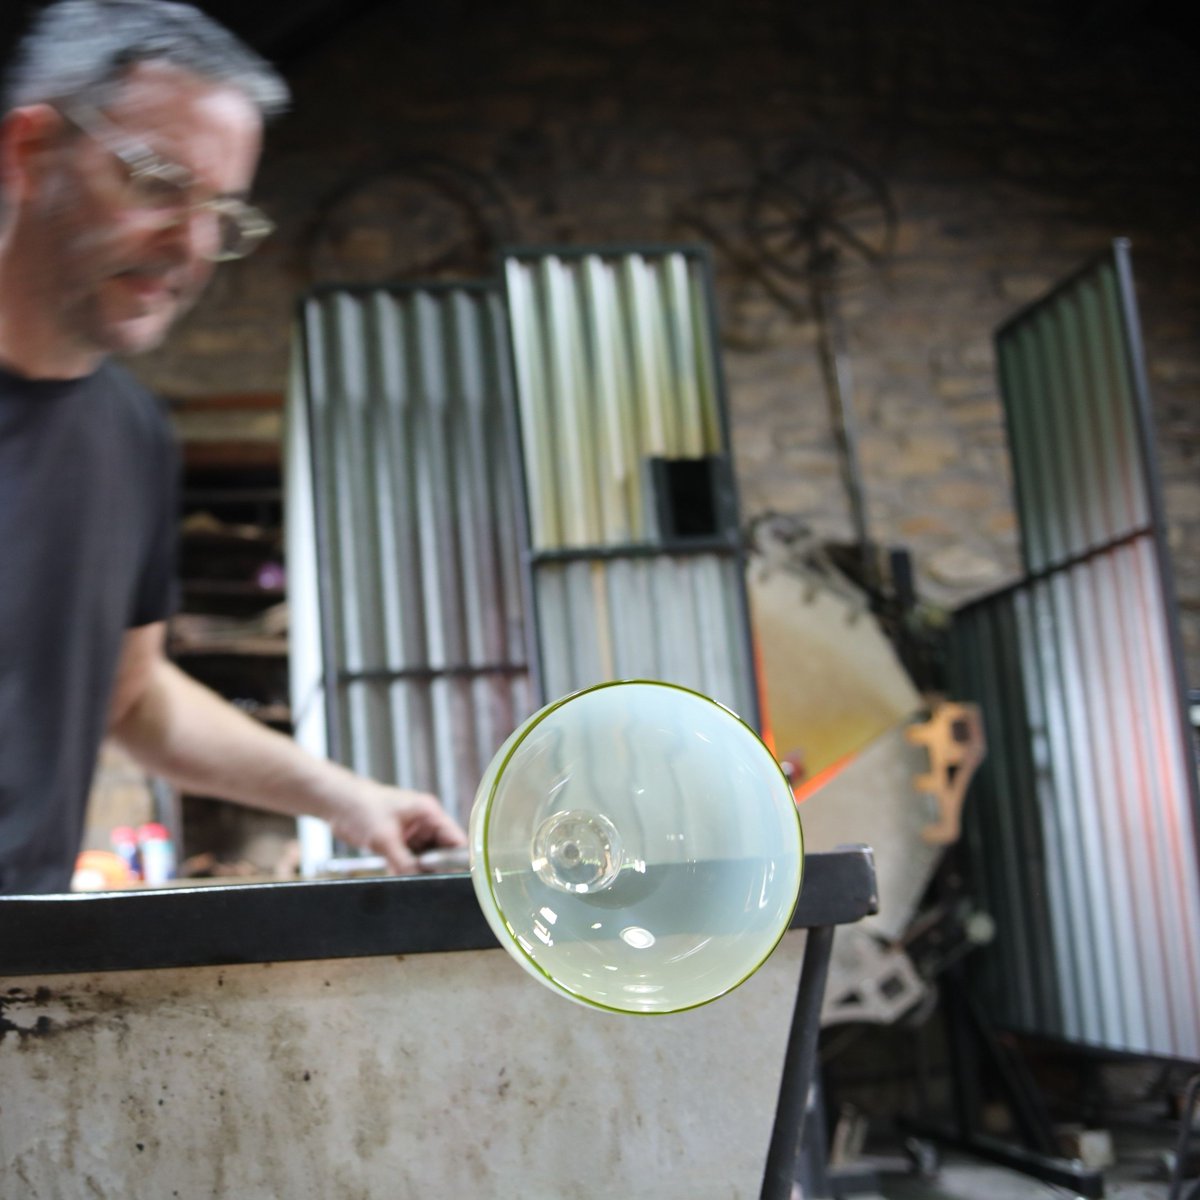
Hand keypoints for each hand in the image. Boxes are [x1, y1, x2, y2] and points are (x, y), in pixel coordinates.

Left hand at [329, 782, 466, 874]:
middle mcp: (425, 822)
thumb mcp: (385, 838)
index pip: (455, 839)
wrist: (335, 802)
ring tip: (416, 884)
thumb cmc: (361, 807)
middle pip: (442, 851)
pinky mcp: (399, 841)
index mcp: (429, 812)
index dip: (459, 860)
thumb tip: (418, 881)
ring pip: (426, 858)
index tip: (458, 880)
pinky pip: (410, 860)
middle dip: (438, 869)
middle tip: (433, 887)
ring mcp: (412, 833)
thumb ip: (404, 861)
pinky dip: (407, 870)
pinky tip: (401, 879)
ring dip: (420, 871)